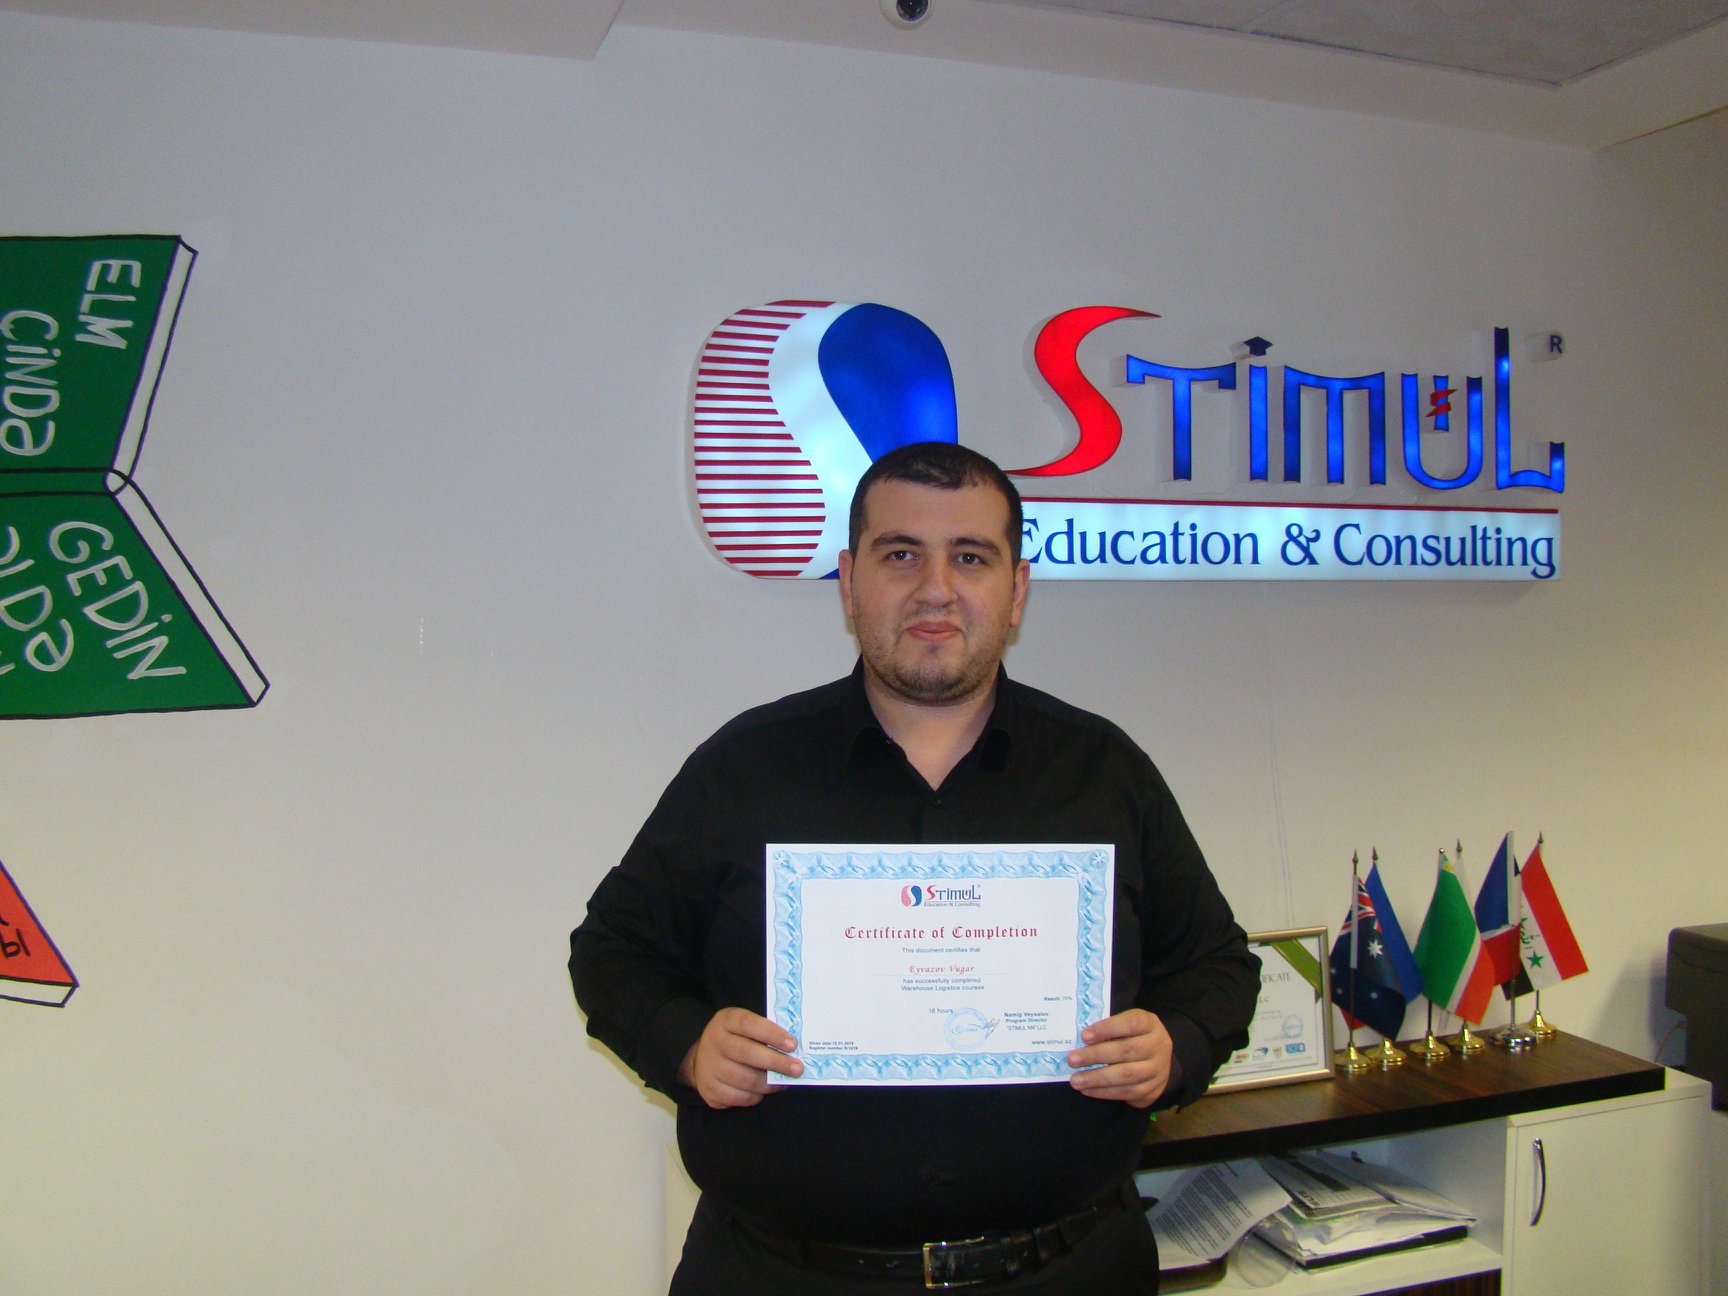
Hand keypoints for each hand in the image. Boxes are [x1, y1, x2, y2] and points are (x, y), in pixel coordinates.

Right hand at [679, 1008, 802, 1109]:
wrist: (702, 1058)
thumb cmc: (735, 1039)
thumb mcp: (745, 1027)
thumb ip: (765, 1033)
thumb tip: (795, 1050)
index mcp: (726, 1020)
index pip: (749, 1024)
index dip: (772, 1034)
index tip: (793, 1045)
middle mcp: (714, 1042)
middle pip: (747, 1053)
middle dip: (776, 1062)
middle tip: (797, 1069)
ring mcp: (709, 1067)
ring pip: (745, 1079)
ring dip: (769, 1083)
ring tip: (784, 1082)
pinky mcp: (709, 1090)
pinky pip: (739, 1097)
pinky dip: (756, 1096)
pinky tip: (763, 1091)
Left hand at [1066, 1008, 1174, 1108]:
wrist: (1159, 1059)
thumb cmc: (1133, 1036)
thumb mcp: (1126, 1025)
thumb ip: (1108, 1029)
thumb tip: (1080, 1040)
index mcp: (1149, 1024)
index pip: (1130, 1023)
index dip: (1107, 1029)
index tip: (1084, 1036)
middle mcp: (1158, 1046)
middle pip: (1126, 1050)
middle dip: (1096, 1056)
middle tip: (1072, 1060)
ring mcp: (1158, 1069)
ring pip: (1126, 1075)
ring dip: (1097, 1078)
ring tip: (1076, 1080)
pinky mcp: (1153, 1089)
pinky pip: (1127, 1092)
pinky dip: (1104, 1092)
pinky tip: (1088, 1089)